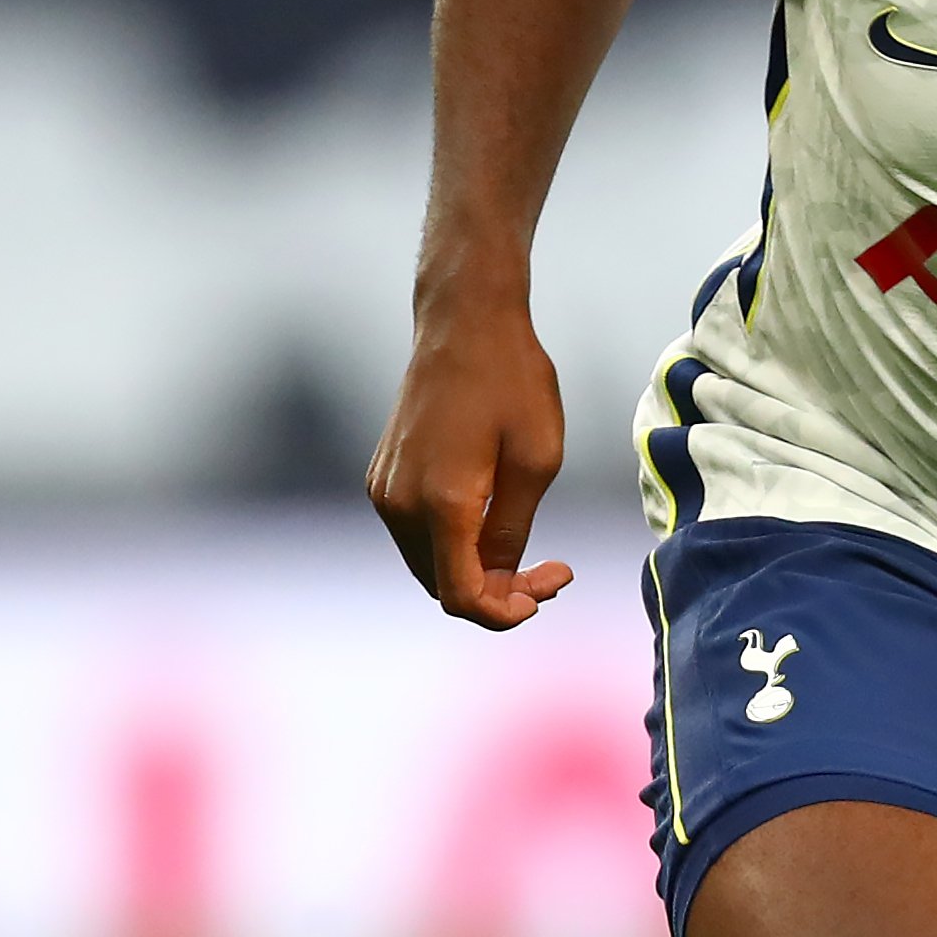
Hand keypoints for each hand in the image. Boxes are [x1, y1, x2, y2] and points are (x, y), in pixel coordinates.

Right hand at [366, 295, 574, 630]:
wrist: (464, 323)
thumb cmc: (512, 383)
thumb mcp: (537, 462)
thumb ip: (515, 530)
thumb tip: (498, 576)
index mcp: (440, 503)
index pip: (461, 596)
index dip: (505, 612)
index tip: (550, 588)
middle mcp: (399, 502)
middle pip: (442, 586)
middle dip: (497, 593)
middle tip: (552, 569)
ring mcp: (385, 489)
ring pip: (430, 563)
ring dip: (476, 570)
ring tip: (531, 550)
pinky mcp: (384, 475)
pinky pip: (419, 534)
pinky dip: (456, 544)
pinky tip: (497, 521)